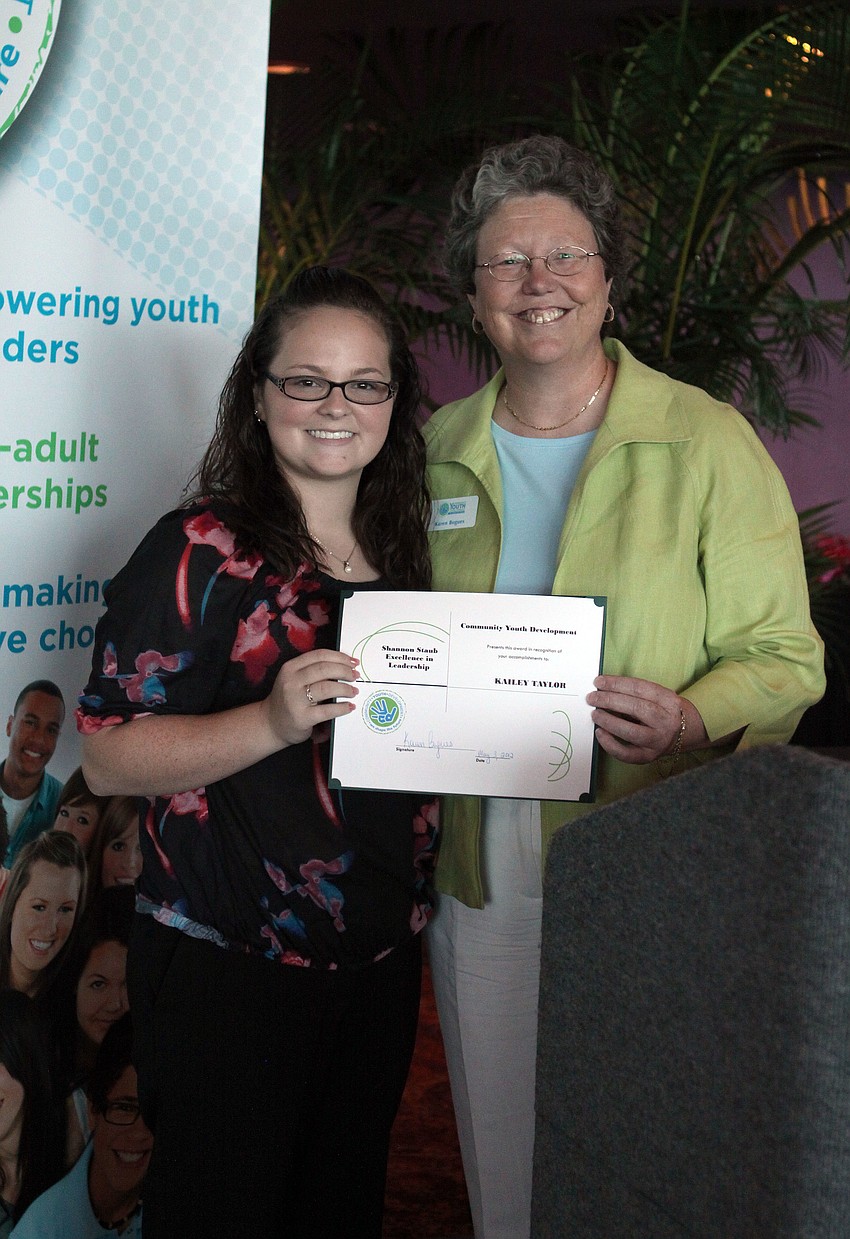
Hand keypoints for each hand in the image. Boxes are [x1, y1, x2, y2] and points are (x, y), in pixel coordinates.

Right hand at [262, 649, 359, 748]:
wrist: (270, 724)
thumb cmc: (288, 699)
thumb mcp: (294, 679)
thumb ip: (312, 671)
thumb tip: (345, 665)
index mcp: (290, 667)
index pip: (319, 655)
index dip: (339, 657)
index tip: (352, 662)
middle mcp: (291, 681)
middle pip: (324, 669)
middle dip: (344, 671)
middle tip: (355, 676)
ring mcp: (295, 700)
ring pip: (327, 688)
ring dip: (345, 688)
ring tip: (353, 691)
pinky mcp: (302, 717)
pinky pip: (327, 710)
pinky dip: (342, 708)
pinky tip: (349, 707)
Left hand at [586, 675, 705, 764]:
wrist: (686, 733)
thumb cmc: (664, 711)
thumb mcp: (659, 696)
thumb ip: (636, 694)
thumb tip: (604, 690)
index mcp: (669, 701)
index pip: (640, 688)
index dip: (617, 684)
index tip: (598, 682)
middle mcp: (666, 721)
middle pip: (637, 708)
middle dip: (610, 701)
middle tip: (592, 698)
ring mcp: (658, 741)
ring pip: (632, 731)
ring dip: (609, 721)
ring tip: (595, 714)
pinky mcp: (649, 756)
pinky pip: (627, 754)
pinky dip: (610, 744)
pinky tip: (600, 733)